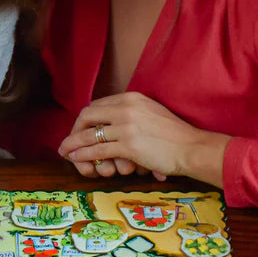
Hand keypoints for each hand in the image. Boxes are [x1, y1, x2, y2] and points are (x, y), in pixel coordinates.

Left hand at [58, 92, 230, 184]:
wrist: (192, 147)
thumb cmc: (176, 136)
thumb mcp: (152, 114)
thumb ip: (133, 115)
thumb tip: (115, 126)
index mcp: (133, 98)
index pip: (100, 104)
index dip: (87, 118)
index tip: (83, 128)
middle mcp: (127, 107)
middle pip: (89, 114)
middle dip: (76, 128)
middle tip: (70, 141)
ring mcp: (127, 126)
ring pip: (90, 134)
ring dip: (73, 143)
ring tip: (65, 152)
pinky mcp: (128, 145)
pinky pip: (97, 150)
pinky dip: (83, 154)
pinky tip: (76, 158)